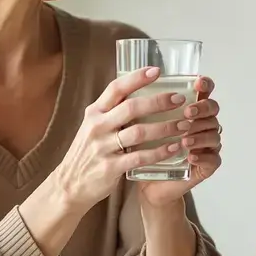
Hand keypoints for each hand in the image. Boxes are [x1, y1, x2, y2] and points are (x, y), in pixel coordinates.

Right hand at [50, 67, 199, 211]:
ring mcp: (103, 147)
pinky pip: (140, 157)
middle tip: (179, 99)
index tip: (157, 70)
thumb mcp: (93, 127)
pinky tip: (174, 148)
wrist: (70, 184)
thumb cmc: (88, 152)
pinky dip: (160, 152)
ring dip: (165, 127)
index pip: (116, 88)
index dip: (136, 78)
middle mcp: (97, 126)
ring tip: (184, 124)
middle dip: (158, 101)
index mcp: (94, 112)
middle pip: (131, 108)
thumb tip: (141, 94)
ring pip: (139, 132)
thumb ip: (112, 112)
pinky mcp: (111, 167)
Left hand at [138, 75, 222, 208]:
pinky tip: (190, 156)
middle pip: (213, 109)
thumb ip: (140, 107)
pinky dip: (201, 156)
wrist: (148, 183)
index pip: (204, 90)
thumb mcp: (139, 126)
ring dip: (199, 135)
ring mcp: (207, 144)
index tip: (197, 82)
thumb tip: (126, 86)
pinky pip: (212, 158)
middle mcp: (202, 124)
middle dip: (202, 108)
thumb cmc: (145, 151)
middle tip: (187, 113)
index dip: (205, 84)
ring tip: (184, 140)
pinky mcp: (208, 165)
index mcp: (189, 109)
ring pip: (213, 133)